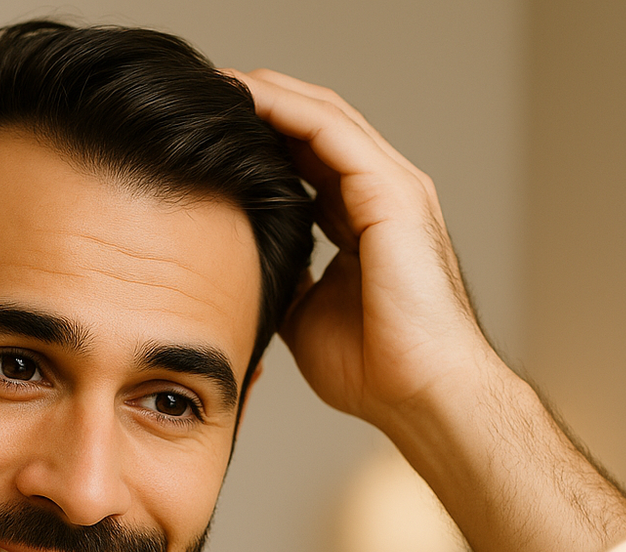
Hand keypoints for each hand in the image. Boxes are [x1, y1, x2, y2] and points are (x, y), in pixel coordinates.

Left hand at [226, 69, 498, 431]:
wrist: (422, 393)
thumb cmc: (377, 368)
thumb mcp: (307, 314)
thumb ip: (286, 277)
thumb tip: (242, 267)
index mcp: (364, 221)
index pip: (308, 159)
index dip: (260, 139)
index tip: (206, 133)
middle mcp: (382, 194)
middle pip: (315, 126)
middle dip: (260, 104)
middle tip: (203, 94)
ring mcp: (392, 188)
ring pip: (323, 116)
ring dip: (268, 94)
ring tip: (217, 84)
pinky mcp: (392, 192)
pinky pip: (331, 132)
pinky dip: (286, 109)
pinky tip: (245, 99)